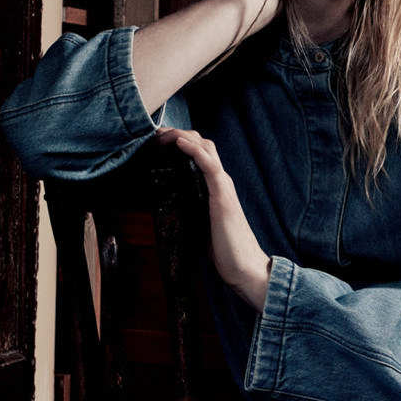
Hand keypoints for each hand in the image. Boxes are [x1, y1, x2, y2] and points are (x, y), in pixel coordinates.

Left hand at [157, 127, 271, 311]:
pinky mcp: (222, 196)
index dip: (181, 142)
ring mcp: (223, 187)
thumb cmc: (226, 250)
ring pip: (206, 148)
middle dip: (177, 134)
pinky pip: (208, 165)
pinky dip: (194, 150)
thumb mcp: (201, 224)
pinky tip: (179, 142)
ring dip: (182, 136)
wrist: (245, 267)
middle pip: (202, 144)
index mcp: (216, 188)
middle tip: (154, 134)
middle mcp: (222, 182)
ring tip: (161, 133)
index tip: (158, 141)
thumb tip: (169, 204)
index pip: (201, 154)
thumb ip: (190, 210)